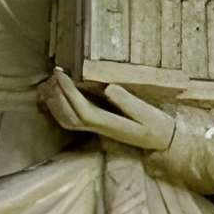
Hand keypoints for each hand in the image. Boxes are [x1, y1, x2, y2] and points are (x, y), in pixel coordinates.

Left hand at [40, 70, 177, 155]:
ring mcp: (96, 129)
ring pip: (67, 120)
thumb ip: (128, 102)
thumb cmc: (156, 125)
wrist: (161, 141)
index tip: (60, 73)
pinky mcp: (97, 126)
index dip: (68, 93)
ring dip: (55, 102)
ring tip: (52, 81)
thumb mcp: (147, 113)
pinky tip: (56, 94)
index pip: (83, 110)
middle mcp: (99, 129)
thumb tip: (109, 88)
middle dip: (57, 95)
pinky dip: (59, 108)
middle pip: (69, 116)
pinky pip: (71, 121)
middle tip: (54, 73)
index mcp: (109, 125)